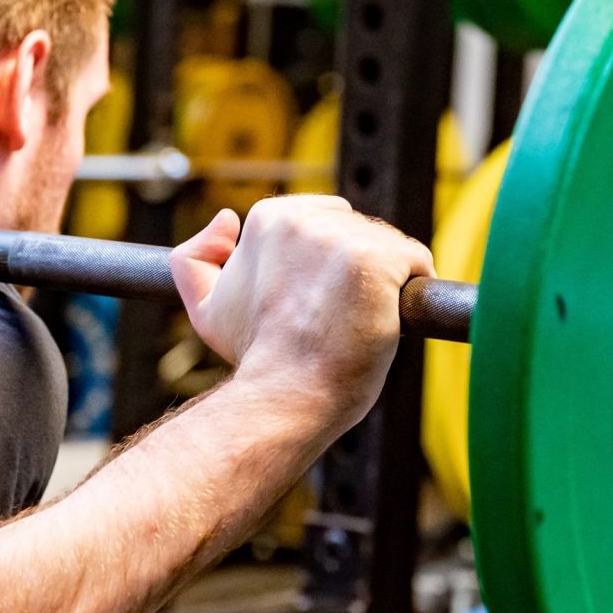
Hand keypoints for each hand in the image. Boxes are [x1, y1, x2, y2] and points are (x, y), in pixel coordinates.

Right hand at [170, 195, 433, 424]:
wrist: (286, 394)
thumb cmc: (254, 356)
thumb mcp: (206, 306)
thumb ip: (195, 258)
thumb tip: (224, 220)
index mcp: (266, 219)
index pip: (324, 221)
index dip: (328, 264)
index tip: (316, 300)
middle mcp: (303, 218)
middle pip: (357, 229)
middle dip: (356, 267)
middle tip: (335, 315)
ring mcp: (342, 236)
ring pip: (388, 245)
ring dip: (384, 281)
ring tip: (356, 320)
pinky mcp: (378, 259)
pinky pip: (416, 260)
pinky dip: (413, 287)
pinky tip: (389, 315)